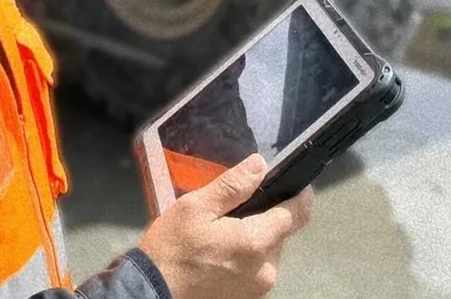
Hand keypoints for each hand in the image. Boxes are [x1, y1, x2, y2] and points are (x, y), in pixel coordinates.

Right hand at [140, 155, 314, 298]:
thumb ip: (232, 186)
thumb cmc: (171, 251)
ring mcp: (258, 288)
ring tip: (220, 234)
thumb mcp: (195, 208)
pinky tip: (219, 254)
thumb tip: (260, 165)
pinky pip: (256, 269)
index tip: (290, 182)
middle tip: (231, 211)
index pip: (298, 213)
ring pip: (268, 251)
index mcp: (256, 242)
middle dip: (263, 216)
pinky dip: (244, 257)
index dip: (299, 194)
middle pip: (280, 231)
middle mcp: (266, 269)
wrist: (152, 294)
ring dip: (253, 238)